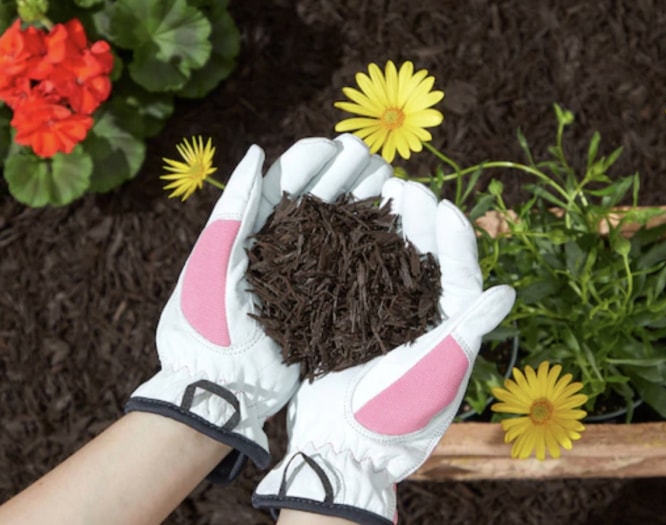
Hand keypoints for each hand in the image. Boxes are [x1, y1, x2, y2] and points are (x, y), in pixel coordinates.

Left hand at [125, 134, 391, 481]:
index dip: (314, 160)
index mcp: (253, 230)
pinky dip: (370, 247)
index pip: (286, 182)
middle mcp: (282, 247)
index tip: (340, 146)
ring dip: (362, 205)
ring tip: (390, 183)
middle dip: (347, 175)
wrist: (221, 389)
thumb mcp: (214, 264)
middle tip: (376, 160)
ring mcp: (305, 274)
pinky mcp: (323, 301)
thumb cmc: (207, 325)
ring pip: (338, 230)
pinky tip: (392, 231)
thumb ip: (236, 210)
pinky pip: (349, 267)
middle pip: (319, 200)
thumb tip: (255, 153)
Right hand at [253, 179, 514, 523]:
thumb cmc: (396, 415)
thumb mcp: (437, 372)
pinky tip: (347, 232)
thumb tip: (507, 289)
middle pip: (424, 262)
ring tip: (379, 198)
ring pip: (390, 267)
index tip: (445, 205)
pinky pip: (358, 283)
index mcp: (447, 331)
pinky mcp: (351, 326)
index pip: (458, 276)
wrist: (340, 446)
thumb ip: (467, 329)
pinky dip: (356, 255)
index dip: (455, 239)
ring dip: (388, 233)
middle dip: (418, 224)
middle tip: (405, 187)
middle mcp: (418, 323)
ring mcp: (384, 323)